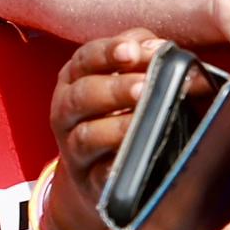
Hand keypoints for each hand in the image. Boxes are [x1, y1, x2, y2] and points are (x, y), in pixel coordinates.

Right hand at [43, 31, 157, 229]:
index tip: (132, 51)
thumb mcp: (127, 77)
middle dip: (114, 89)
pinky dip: (115, 167)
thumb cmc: (121, 112)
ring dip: (116, 126)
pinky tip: (134, 158)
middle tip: (145, 86)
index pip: (86, 58)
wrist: (101, 171)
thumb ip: (144, 56)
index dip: (107, 52)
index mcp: (76, 78)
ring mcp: (74, 148)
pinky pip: (99, 175)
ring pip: (86, 135)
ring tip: (144, 119)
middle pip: (82, 95)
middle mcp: (67, 111)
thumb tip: (162, 48)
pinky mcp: (89, 181)